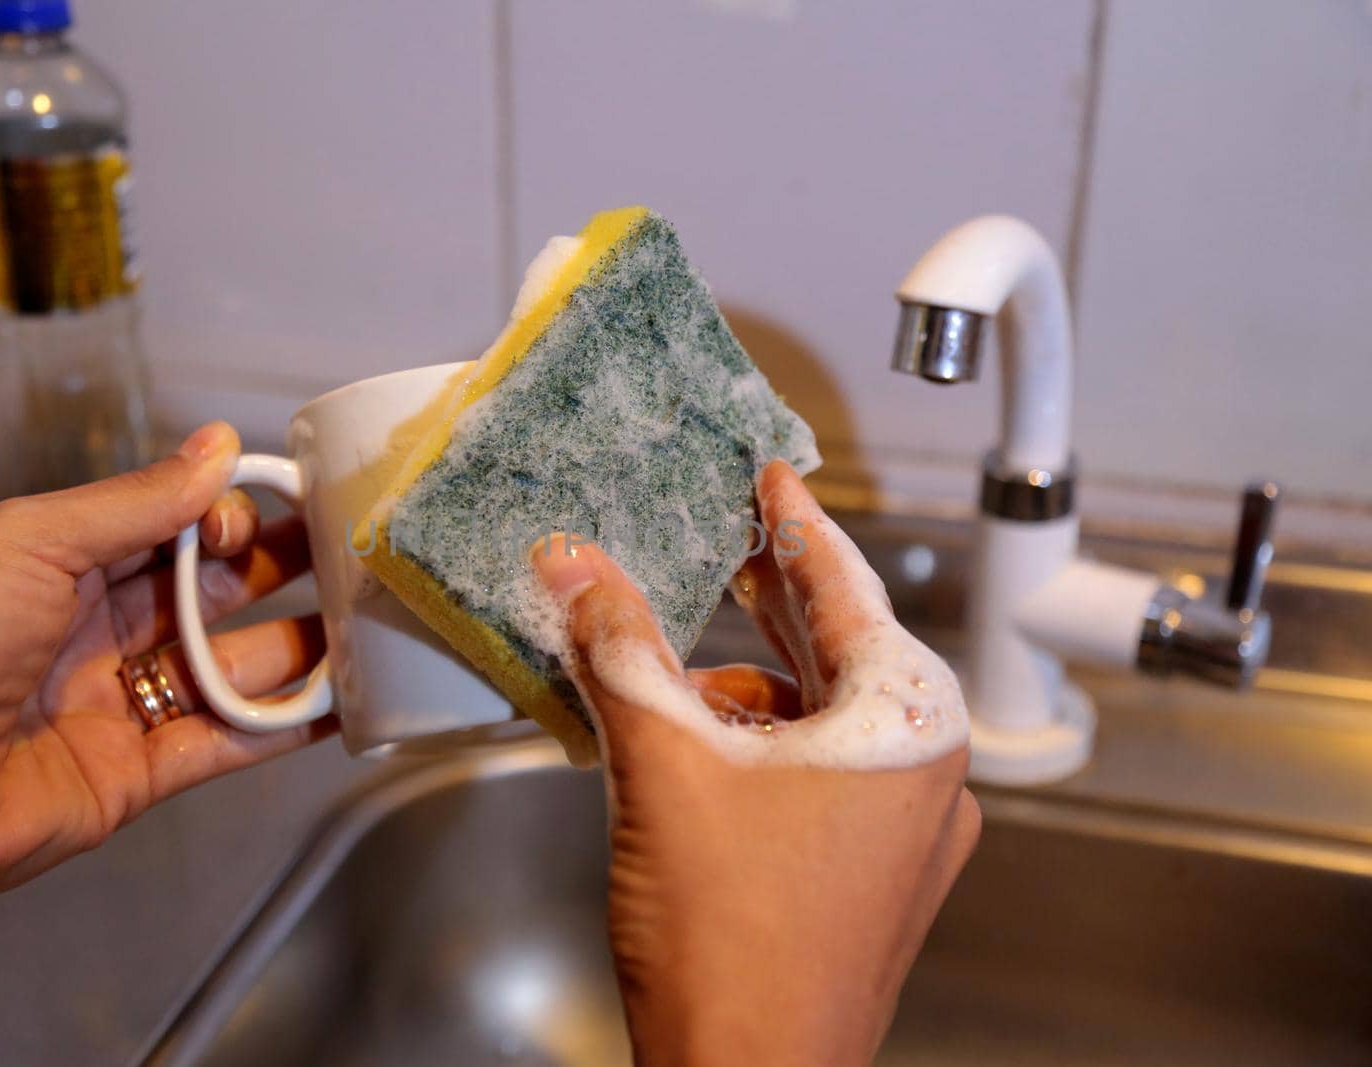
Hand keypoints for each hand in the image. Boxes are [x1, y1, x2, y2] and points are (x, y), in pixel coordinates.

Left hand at [0, 423, 334, 970]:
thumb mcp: (35, 541)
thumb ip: (138, 502)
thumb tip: (217, 444)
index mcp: (65, 565)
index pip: (171, 528)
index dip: (227, 513)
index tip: (279, 500)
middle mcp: (97, 632)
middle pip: (209, 596)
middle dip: (276, 570)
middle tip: (347, 551)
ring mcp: (119, 705)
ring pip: (228, 670)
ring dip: (295, 647)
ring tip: (364, 624)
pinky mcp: (135, 777)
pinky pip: (224, 745)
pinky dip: (282, 726)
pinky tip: (337, 703)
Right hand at [533, 460, 979, 1066]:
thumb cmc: (732, 943)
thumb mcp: (664, 764)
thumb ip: (620, 649)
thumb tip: (574, 564)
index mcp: (909, 721)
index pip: (847, 586)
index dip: (795, 522)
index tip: (773, 473)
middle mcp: (929, 769)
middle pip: (837, 649)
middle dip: (770, 600)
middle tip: (729, 541)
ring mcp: (907, 832)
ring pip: (818, 720)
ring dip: (744, 692)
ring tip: (667, 679)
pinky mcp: (873, 878)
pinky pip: (819, 777)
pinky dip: (757, 751)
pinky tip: (691, 753)